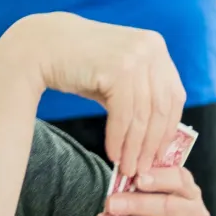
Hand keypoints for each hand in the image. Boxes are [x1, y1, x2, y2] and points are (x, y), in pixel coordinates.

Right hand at [0, 12, 184, 178]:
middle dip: (152, 143)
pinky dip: (119, 139)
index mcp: (156, 47)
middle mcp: (151, 48)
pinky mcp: (119, 68)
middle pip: (161, 108)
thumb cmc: (79, 65)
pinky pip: (124, 114)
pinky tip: (113, 154)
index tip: (160, 154)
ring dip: (134, 147)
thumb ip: (140, 96)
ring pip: (143, 114)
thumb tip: (157, 138)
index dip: (169, 128)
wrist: (42, 46)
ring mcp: (136, 56)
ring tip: (127, 167)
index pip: (174, 95)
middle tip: (143, 168)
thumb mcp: (118, 77)